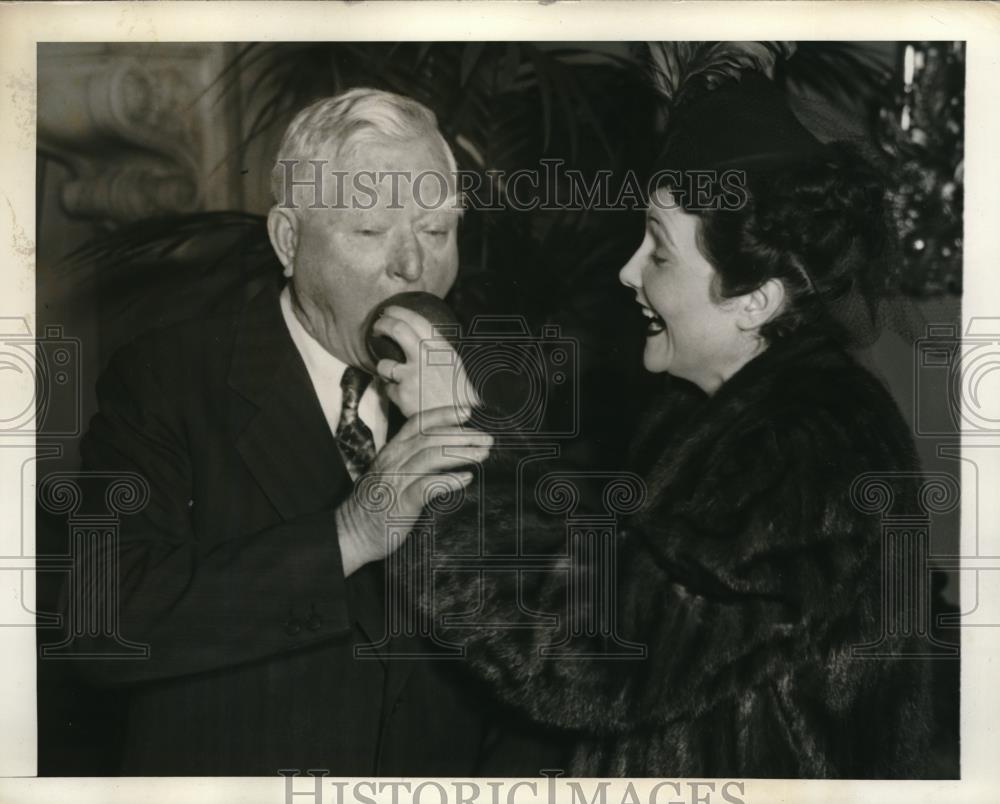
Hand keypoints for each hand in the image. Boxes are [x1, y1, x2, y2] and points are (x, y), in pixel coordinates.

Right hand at [336, 405, 491, 575]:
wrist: (350, 535)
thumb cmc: (375, 505)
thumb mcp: (389, 474)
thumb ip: (410, 459)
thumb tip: (445, 450)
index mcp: (391, 451)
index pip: (418, 423)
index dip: (444, 414)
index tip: (469, 411)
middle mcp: (393, 461)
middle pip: (431, 437)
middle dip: (462, 434)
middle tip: (487, 437)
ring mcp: (395, 481)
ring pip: (431, 456)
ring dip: (460, 453)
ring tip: (483, 454)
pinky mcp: (400, 504)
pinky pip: (427, 487)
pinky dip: (448, 480)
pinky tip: (466, 478)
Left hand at [371, 305, 478, 417]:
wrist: (460, 423)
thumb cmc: (458, 396)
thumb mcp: (455, 366)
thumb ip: (436, 353)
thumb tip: (418, 340)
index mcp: (442, 349)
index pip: (418, 321)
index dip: (399, 312)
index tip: (389, 311)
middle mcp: (427, 357)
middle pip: (397, 329)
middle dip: (383, 325)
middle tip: (377, 328)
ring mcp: (413, 375)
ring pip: (384, 364)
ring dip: (384, 370)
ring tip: (391, 376)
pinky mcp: (402, 393)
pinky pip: (388, 389)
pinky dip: (393, 394)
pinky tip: (405, 399)